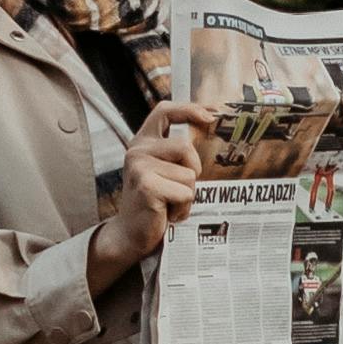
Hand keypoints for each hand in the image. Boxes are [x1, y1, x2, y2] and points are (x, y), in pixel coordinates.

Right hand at [91, 100, 214, 292]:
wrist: (131, 234)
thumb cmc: (154, 203)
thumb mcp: (163, 171)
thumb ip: (176, 154)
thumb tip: (209, 130)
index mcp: (142, 143)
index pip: (164, 111)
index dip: (189, 109)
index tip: (211, 115)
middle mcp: (138, 150)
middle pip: (185, 147)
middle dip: (192, 171)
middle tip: (177, 190)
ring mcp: (140, 167)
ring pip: (189, 174)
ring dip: (187, 195)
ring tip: (169, 204)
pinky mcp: (147, 186)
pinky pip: (186, 193)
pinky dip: (183, 208)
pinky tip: (166, 213)